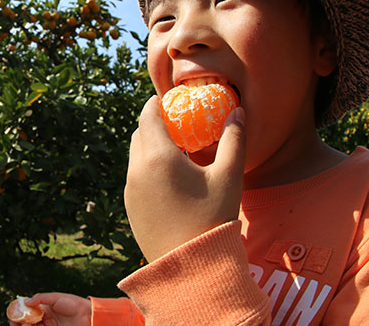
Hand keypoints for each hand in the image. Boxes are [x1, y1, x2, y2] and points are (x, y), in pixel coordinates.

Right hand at [9, 293, 90, 325]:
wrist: (87, 315)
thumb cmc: (73, 303)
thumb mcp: (56, 297)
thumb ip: (41, 298)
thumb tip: (26, 301)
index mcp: (44, 309)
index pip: (28, 312)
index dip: (19, 313)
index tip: (13, 314)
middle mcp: (45, 319)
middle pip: (27, 322)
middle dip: (19, 323)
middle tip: (14, 322)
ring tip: (24, 325)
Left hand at [124, 96, 245, 261]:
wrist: (191, 268)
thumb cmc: (213, 220)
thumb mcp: (229, 178)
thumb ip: (234, 140)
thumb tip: (238, 112)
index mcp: (158, 157)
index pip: (148, 116)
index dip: (156, 104)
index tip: (168, 99)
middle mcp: (137, 170)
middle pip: (139, 133)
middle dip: (153, 123)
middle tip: (174, 122)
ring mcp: (130, 190)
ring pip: (135, 155)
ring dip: (149, 145)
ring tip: (173, 148)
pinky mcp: (130, 206)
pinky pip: (135, 175)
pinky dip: (146, 166)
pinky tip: (168, 176)